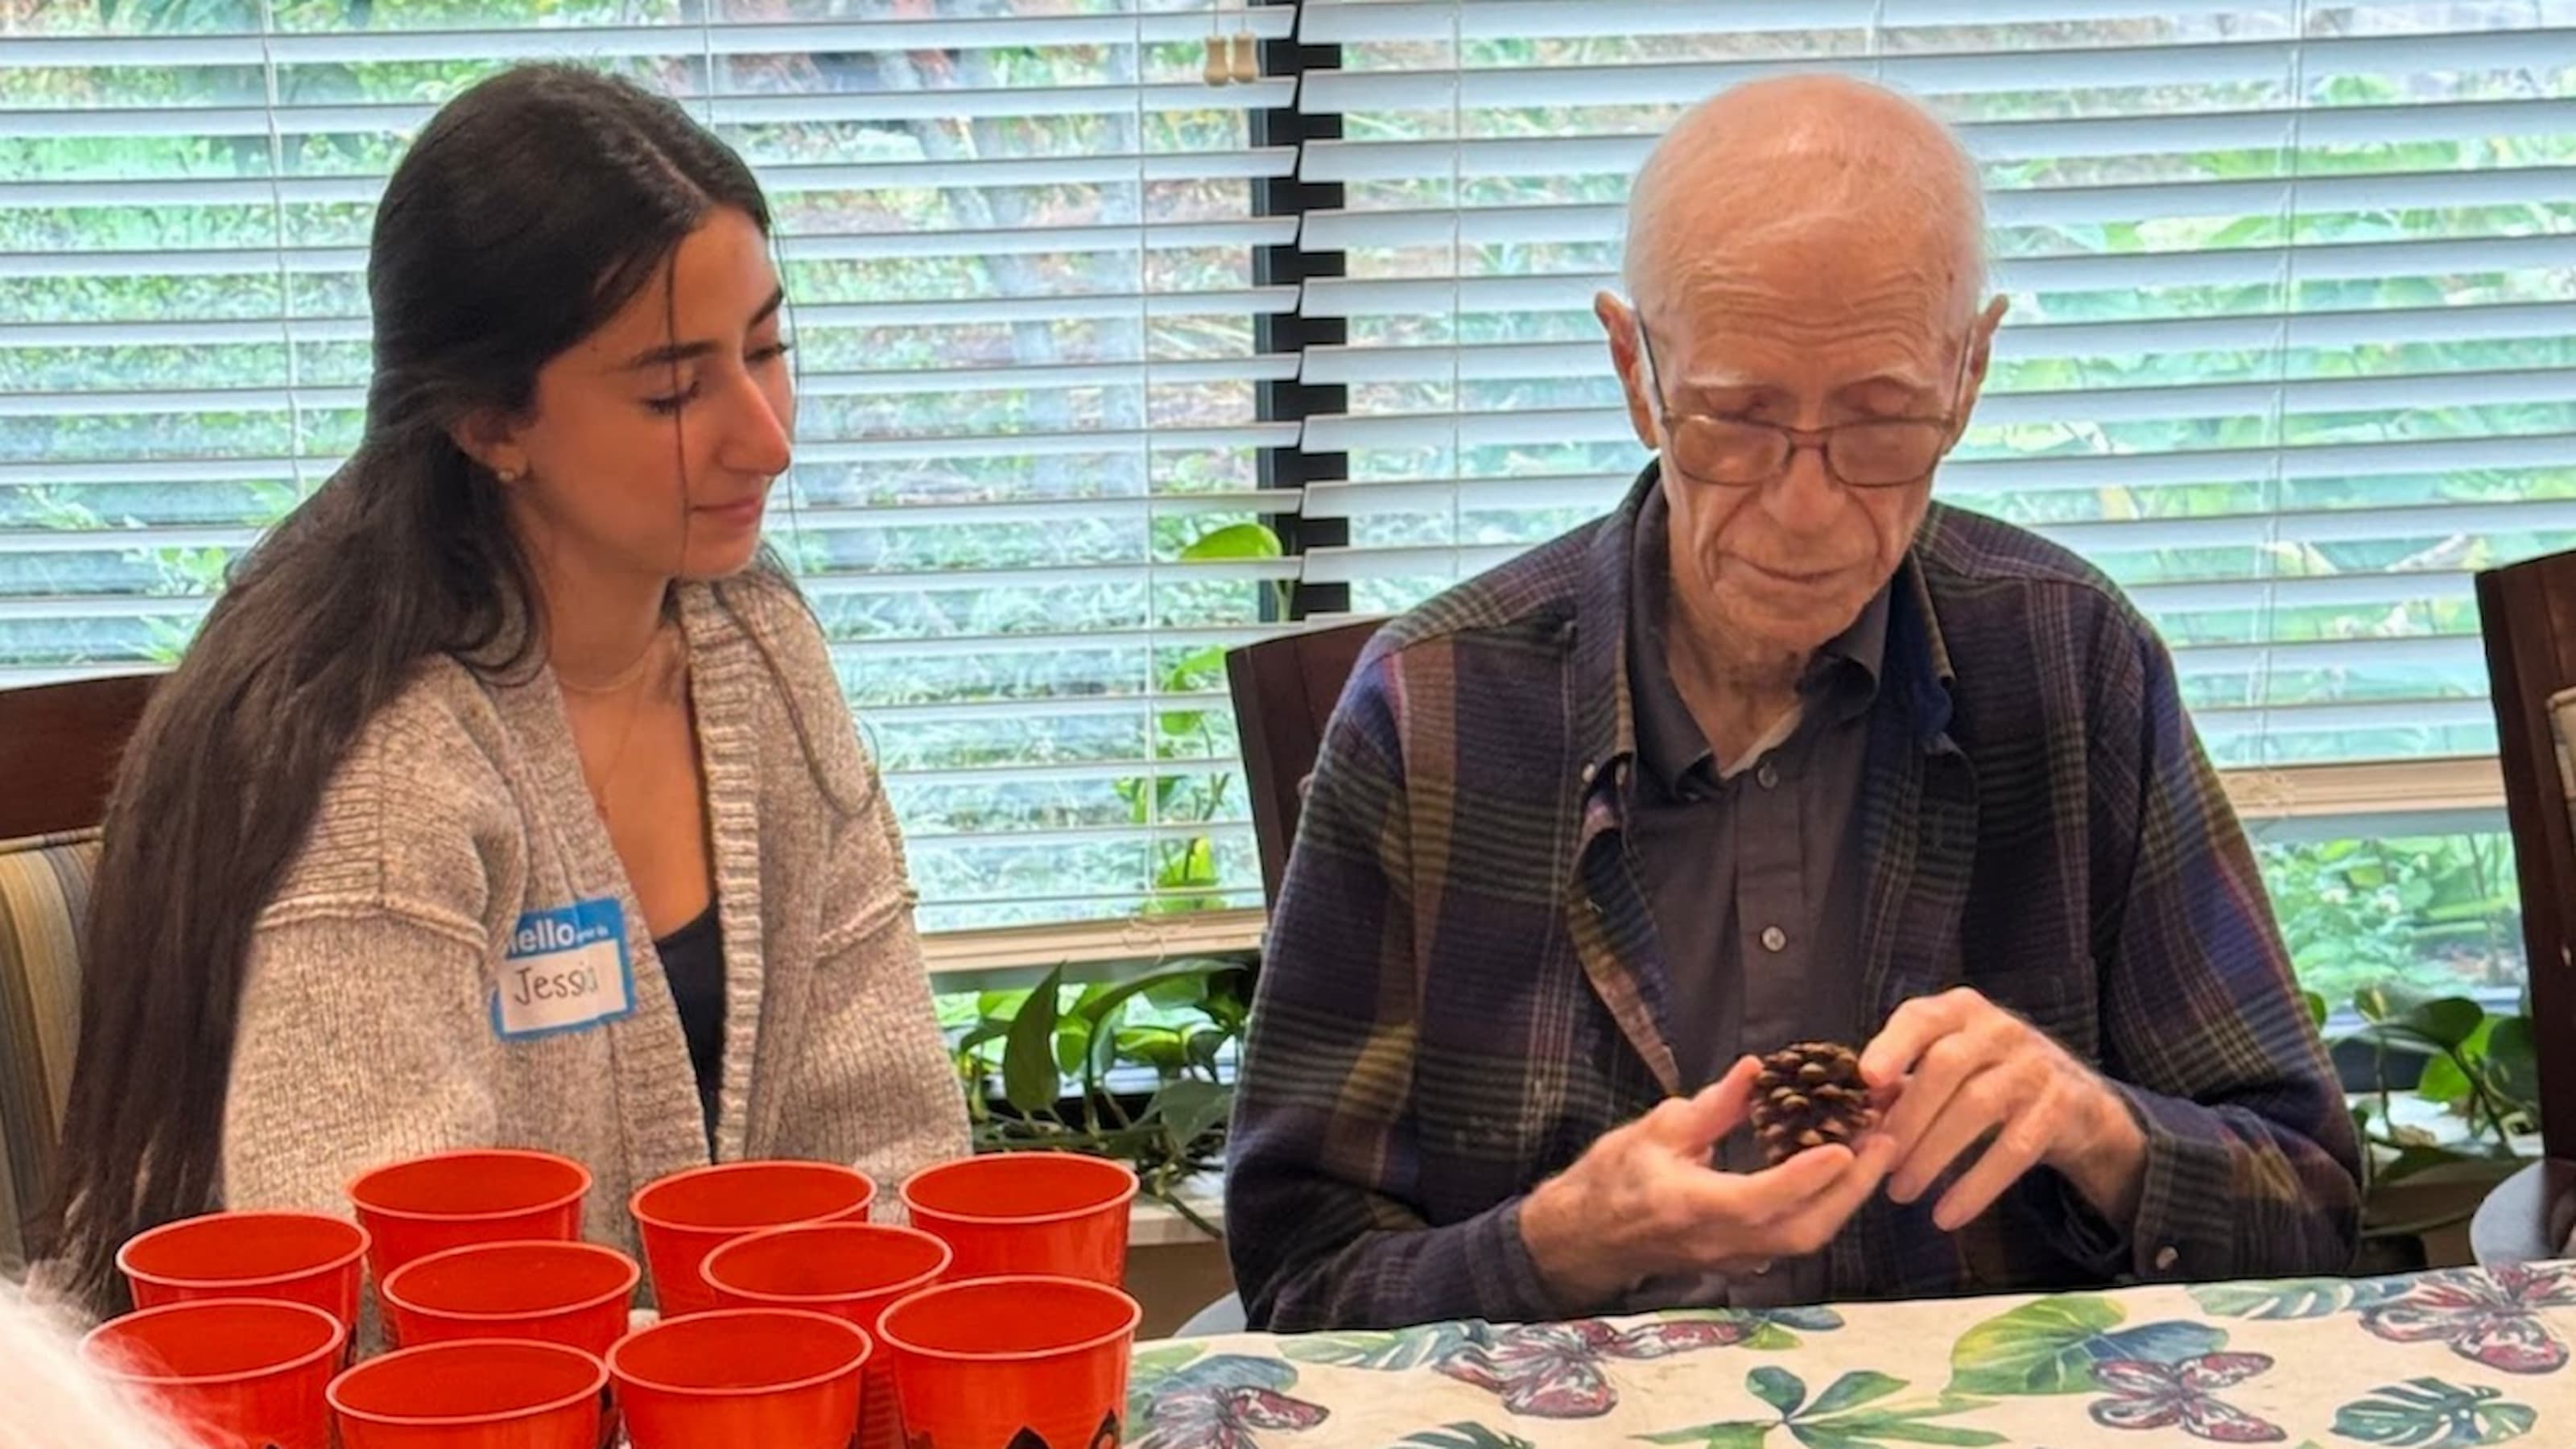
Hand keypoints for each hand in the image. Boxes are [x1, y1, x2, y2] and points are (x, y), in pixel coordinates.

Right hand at [1519, 1055, 1897, 1310]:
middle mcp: (1720, 1240)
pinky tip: (1844, 1175)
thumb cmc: (1611, 1179)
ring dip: (1847, 1197)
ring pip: (1806, 1238)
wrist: (1585, 1238)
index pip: (1759, 1198)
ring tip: (1876, 1150)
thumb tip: (1754, 1072)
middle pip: (1802, 1229)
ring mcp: (1735, 1257)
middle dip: (1851, 1188)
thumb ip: (1709, 1108)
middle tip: (1886, 1139)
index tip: (1846, 1145)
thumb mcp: (1653, 1131)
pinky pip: (1795, 1238)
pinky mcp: (1743, 1259)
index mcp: (1692, 1205)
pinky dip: (1827, 1207)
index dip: (1806, 1177)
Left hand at [1860, 987, 2146, 1232]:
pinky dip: (1976, 1186)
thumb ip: (1901, 1083)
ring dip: (1932, 1154)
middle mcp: (1999, 1030)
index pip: (1921, 1018)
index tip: (1866, 1079)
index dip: (1893, 1046)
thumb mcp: (1947, 1066)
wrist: (2075, 1099)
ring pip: (1976, 1106)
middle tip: (1878, 1161)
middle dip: (1906, 1116)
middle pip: (1945, 1066)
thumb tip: (1856, 1121)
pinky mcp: (2059, 1108)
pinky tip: (1946, 1215)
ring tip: (1900, 1192)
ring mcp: (2033, 1067)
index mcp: (1959, 1011)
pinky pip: (2013, 1149)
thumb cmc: (1987, 1077)